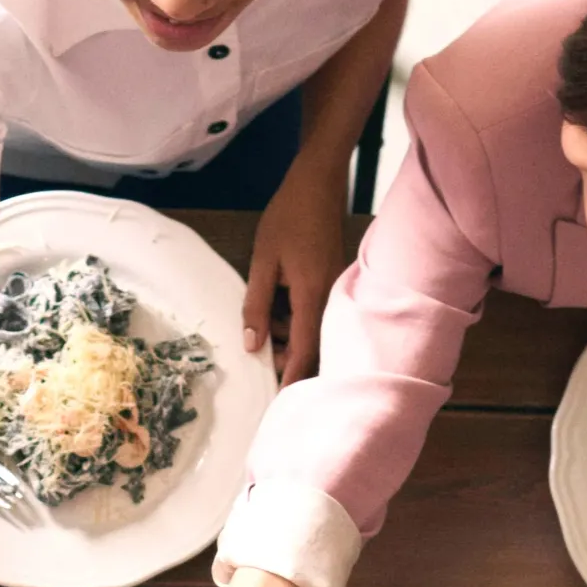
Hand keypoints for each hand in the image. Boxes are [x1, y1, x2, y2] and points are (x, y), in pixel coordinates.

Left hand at [243, 161, 352, 380]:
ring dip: (291, 337)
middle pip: (313, 346)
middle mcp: (330, 298)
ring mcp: (335, 290)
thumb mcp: (263, 261)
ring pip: (315, 331)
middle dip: (288, 358)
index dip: (290, 378)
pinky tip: (278, 306)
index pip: (304, 351)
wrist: (318, 183)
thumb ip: (256, 305)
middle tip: (260, 352)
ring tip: (265, 320)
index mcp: (312, 295)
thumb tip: (252, 344)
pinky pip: (317, 314)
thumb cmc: (288, 217)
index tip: (279, 403)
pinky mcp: (333, 283)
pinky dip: (297, 320)